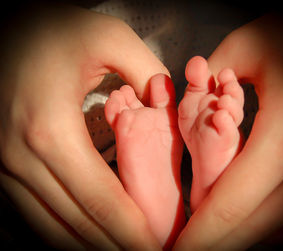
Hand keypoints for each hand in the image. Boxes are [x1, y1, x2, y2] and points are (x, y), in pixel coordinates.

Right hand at [0, 3, 168, 249]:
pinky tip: (83, 235)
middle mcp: (21, 158)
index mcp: (51, 132)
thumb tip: (167, 108)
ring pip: (50, 226)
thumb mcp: (109, 39)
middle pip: (76, 223)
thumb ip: (148, 75)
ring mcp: (5, 165)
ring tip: (122, 248)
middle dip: (116, 245)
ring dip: (88, 244)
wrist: (3, 26)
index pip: (102, 202)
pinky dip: (61, 229)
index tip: (157, 248)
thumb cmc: (50, 28)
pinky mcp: (2, 163)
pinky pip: (31, 212)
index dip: (133, 233)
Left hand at [174, 14, 282, 249]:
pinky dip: (270, 223)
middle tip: (188, 246)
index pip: (229, 206)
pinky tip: (250, 214)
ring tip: (212, 229)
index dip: (199, 236)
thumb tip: (184, 118)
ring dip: (242, 233)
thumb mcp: (247, 50)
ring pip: (280, 229)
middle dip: (215, 241)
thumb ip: (205, 88)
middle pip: (254, 228)